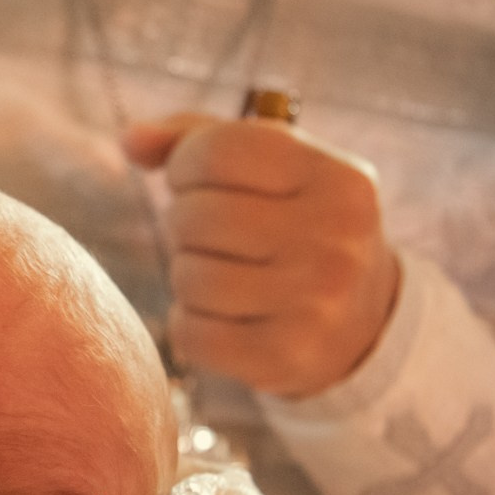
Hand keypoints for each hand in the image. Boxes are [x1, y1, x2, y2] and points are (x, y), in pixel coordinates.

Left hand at [123, 113, 400, 399]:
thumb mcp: (272, 169)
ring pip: (189, 278)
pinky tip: (221, 316)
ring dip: (186, 276)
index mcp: (339, 178)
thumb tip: (131, 138)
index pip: (219, 150)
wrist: (362, 323)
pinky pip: (190, 334)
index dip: (184, 165)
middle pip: (196, 217)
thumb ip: (196, 138)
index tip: (196, 182)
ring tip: (218, 274)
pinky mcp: (288, 356)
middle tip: (207, 236)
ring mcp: (317, 302)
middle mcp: (337, 237)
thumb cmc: (294, 226)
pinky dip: (190, 324)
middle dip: (182, 224)